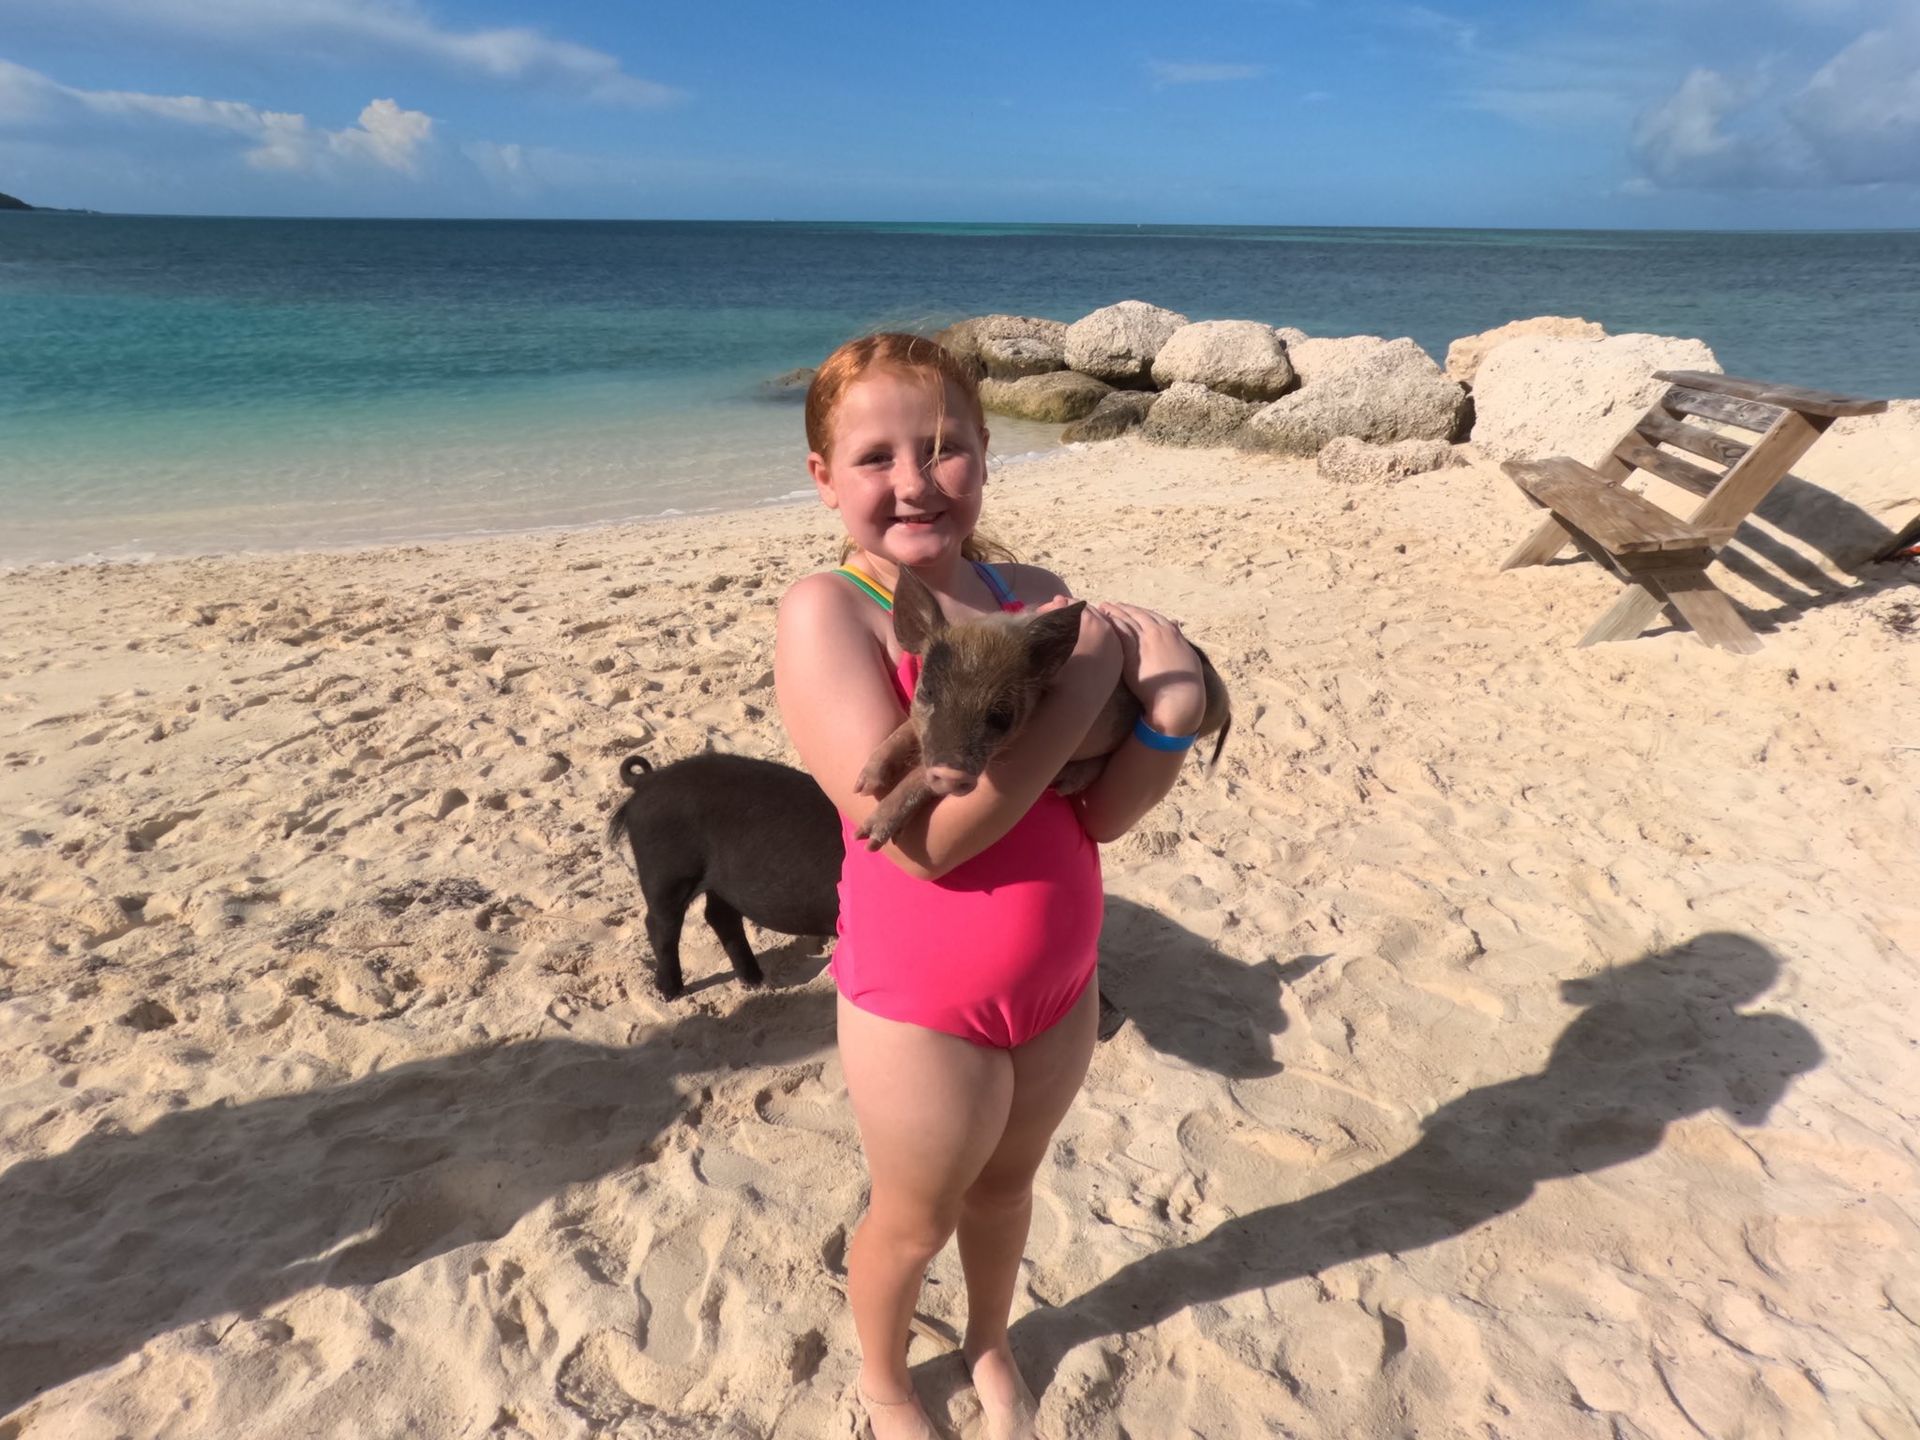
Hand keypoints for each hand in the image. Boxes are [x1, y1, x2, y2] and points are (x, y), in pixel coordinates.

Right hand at [1035, 593, 1120, 670]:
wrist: (1076, 702)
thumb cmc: (1059, 670)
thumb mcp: (1056, 637)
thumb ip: (1058, 614)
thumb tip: (1059, 600)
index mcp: (1092, 623)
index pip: (1076, 606)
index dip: (1063, 606)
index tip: (1052, 608)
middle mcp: (1109, 632)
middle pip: (1093, 615)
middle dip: (1078, 615)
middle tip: (1062, 617)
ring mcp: (1116, 647)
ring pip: (1105, 628)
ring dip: (1091, 626)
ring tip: (1076, 631)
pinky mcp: (1118, 662)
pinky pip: (1111, 644)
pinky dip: (1101, 640)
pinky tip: (1090, 645)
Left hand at [1093, 601, 1204, 734]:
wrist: (1178, 697)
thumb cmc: (1185, 682)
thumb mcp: (1187, 654)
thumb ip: (1179, 638)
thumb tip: (1175, 625)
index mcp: (1171, 632)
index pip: (1150, 615)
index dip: (1137, 611)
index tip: (1127, 608)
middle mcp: (1158, 632)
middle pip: (1136, 614)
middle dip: (1122, 608)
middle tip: (1109, 604)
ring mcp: (1145, 640)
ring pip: (1126, 620)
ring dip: (1113, 612)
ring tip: (1102, 607)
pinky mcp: (1133, 651)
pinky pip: (1120, 632)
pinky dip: (1112, 624)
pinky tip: (1103, 621)